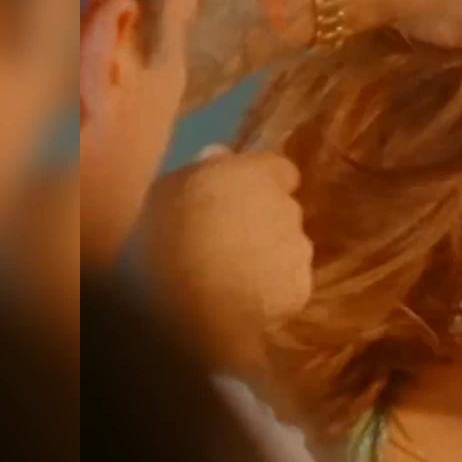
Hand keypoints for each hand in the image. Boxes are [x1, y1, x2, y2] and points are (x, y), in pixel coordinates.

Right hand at [141, 147, 312, 378]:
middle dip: (265, 222)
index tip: (244, 199)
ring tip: (234, 279)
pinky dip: (274, 292)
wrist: (181, 306)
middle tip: (230, 243)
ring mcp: (298, 251)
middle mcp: (286, 208)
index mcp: (257, 175)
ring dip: (271, 258)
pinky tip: (245, 304)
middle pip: (285, 211)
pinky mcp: (300, 289)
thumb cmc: (161, 238)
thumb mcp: (166, 191)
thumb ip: (201, 170)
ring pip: (290, 249)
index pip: (281, 171)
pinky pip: (290, 285)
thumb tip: (220, 155)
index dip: (265, 184)